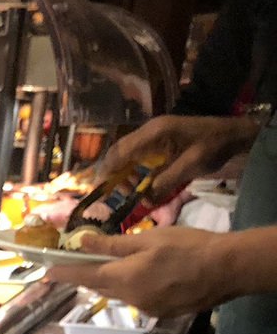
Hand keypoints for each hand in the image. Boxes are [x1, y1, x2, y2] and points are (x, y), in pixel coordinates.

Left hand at [45, 227, 235, 317]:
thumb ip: (113, 244)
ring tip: (108, 268)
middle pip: (99, 286)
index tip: (45, 273)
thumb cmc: (189, 247)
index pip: (84, 275)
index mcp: (124, 278)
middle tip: (73, 266)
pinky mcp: (160, 313)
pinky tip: (143, 278)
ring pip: (117, 294)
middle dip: (85, 276)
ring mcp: (145, 308)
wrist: (228, 269)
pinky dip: (131, 288)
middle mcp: (130, 298)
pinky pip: (136, 300)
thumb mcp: (149, 239)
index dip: (63, 274)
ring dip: (109, 282)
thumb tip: (83, 242)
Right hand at [96, 115, 259, 199]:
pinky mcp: (159, 141)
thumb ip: (165, 182)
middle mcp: (149, 131)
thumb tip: (144, 202)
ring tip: (132, 191)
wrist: (234, 134)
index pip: (120, 152)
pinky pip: (138, 156)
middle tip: (115, 195)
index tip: (100, 192)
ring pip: (126, 155)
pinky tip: (141, 183)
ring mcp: (153, 135)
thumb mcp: (191, 166)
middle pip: (118, 152)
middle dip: (112, 174)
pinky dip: (134, 171)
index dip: (107, 172)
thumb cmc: (214, 146)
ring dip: (124, 174)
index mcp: (154, 133)